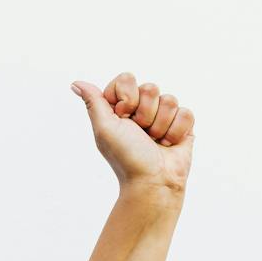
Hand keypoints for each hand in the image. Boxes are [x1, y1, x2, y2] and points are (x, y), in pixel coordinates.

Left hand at [71, 73, 194, 194]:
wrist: (153, 182)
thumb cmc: (127, 157)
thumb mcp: (105, 128)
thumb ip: (93, 102)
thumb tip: (76, 83)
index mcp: (121, 107)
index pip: (126, 79)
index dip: (127, 99)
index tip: (123, 119)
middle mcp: (142, 108)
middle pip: (150, 88)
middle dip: (145, 114)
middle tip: (141, 134)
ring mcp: (163, 116)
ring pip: (170, 100)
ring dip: (160, 126)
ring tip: (155, 141)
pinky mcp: (182, 125)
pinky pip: (185, 113)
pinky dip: (176, 132)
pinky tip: (169, 144)